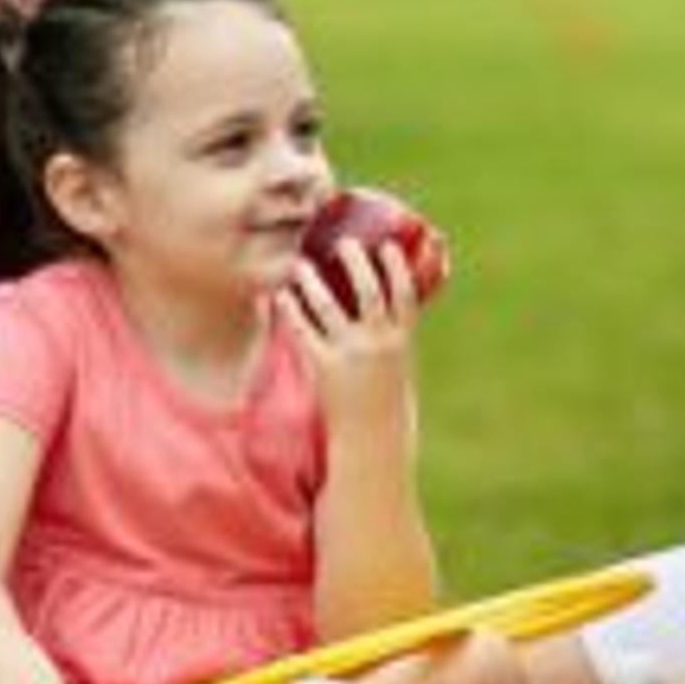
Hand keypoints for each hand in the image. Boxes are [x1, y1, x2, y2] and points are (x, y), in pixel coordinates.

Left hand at [279, 235, 417, 427]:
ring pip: (330, 308)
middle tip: (344, 242)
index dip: (396, 267)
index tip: (386, 245)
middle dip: (357, 263)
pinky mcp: (324, 368)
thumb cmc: (386, 403)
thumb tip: (384, 312)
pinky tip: (280, 296)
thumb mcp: (399, 367)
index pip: (404, 295)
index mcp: (401, 342)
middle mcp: (378, 344)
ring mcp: (351, 355)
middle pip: (369, 292)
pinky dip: (291, 311)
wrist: (372, 441)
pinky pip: (304, 332)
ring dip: (314, 282)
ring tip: (301, 264)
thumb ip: (391, 339)